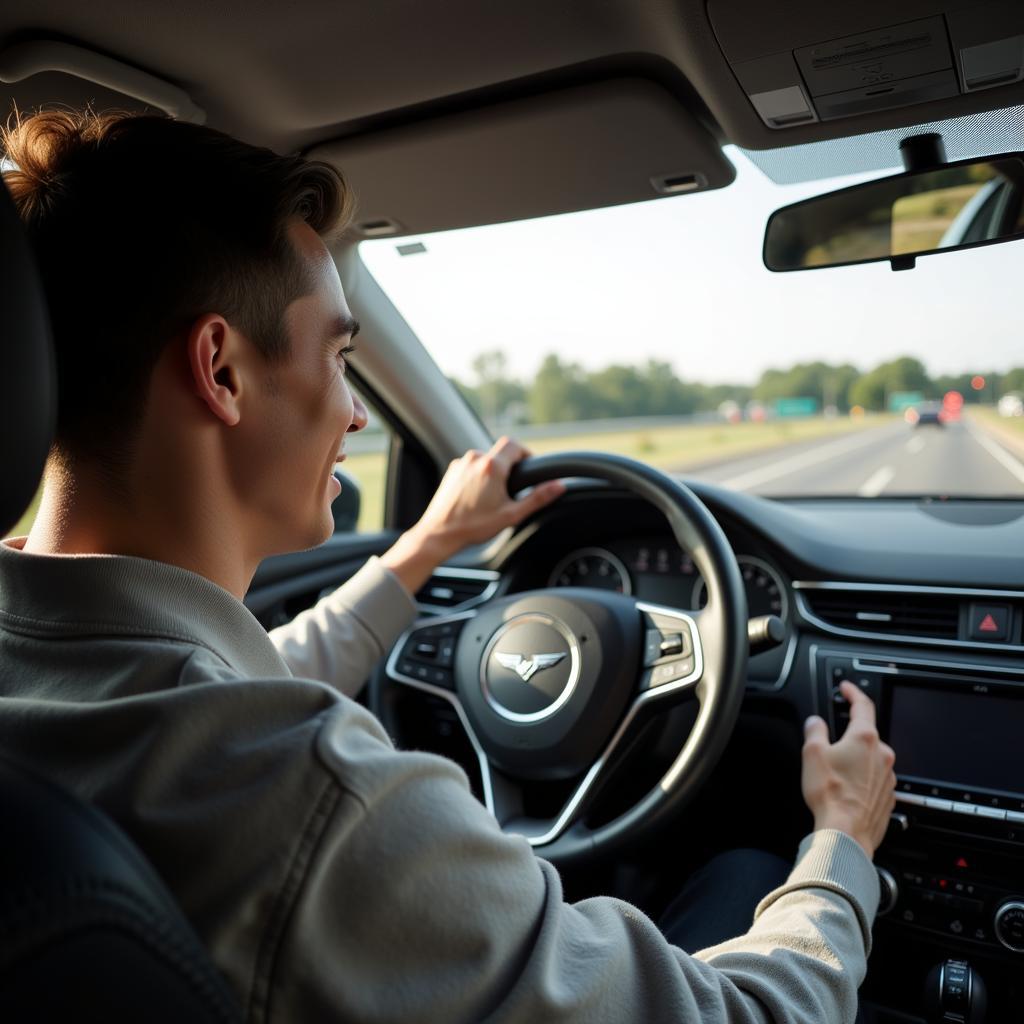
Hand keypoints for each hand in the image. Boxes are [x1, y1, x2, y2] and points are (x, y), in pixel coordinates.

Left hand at [381, 437, 563, 595]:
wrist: (439, 534)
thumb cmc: (473, 526)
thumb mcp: (511, 515)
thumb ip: (537, 498)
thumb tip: (558, 486)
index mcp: (492, 466)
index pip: (514, 444)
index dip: (525, 453)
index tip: (528, 468)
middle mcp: (475, 459)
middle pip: (500, 451)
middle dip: (510, 465)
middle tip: (513, 487)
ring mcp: (460, 464)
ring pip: (485, 459)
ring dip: (494, 471)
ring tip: (494, 496)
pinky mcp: (451, 471)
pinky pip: (472, 466)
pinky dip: (479, 476)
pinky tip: (478, 497)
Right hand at [801, 682, 895, 858]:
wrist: (847, 833)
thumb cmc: (831, 795)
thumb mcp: (812, 753)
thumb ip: (815, 731)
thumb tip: (815, 723)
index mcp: (864, 738)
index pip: (863, 705)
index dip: (853, 693)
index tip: (847, 689)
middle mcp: (881, 755)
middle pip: (866, 734)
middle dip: (849, 734)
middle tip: (830, 742)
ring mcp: (888, 776)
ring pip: (870, 758)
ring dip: (855, 759)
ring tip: (834, 773)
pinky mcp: (888, 795)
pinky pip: (874, 779)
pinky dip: (861, 779)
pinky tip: (845, 789)